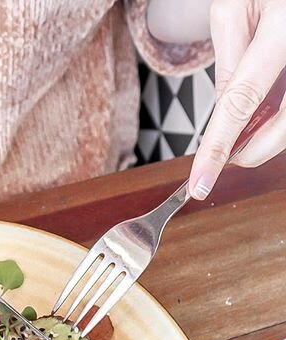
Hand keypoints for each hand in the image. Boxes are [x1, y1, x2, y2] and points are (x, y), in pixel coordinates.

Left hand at [189, 0, 285, 199]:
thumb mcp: (234, 5)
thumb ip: (229, 60)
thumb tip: (223, 111)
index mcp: (283, 25)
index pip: (241, 101)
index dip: (218, 147)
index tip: (200, 184)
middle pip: (284, 124)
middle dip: (252, 150)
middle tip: (226, 157)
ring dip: (268, 130)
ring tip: (246, 123)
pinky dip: (278, 114)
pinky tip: (267, 106)